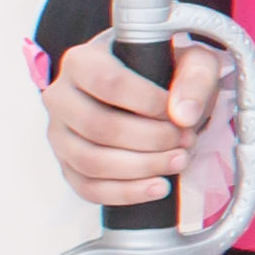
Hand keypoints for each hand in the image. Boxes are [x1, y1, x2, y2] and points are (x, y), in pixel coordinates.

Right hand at [44, 30, 221, 209]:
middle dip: (151, 140)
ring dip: (142, 168)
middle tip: (186, 141)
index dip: (148, 103)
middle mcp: (61, 96)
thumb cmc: (166, 73)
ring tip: (178, 161)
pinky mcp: (67, 164)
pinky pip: (88, 188)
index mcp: (81, 61)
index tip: (179, 115)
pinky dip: (126, 193)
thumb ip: (194, 79)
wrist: (153, 94)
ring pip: (90, 161)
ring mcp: (59, 134)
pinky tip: (158, 187)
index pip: (107, 82)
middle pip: (98, 127)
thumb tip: (183, 115)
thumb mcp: (192, 62)